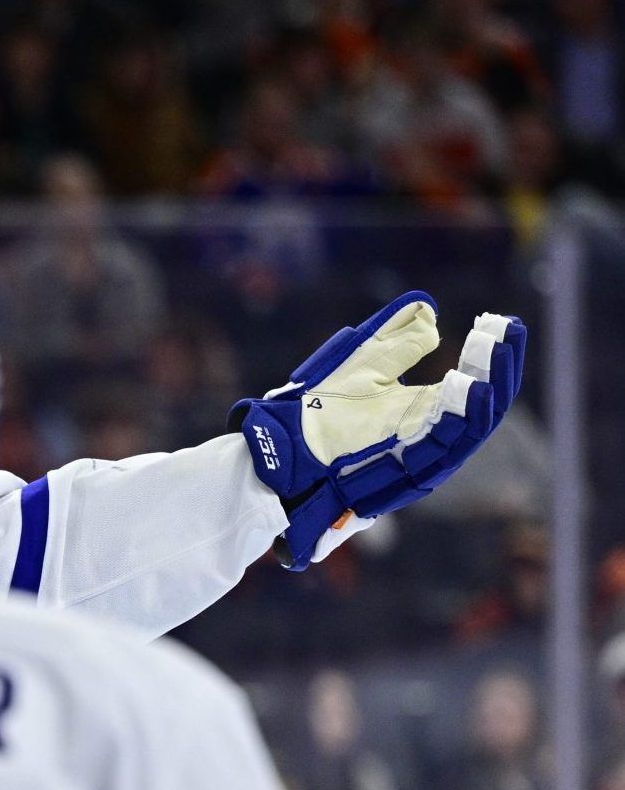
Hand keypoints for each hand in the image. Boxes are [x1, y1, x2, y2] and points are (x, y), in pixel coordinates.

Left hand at [231, 291, 527, 570]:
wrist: (280, 446)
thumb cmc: (317, 411)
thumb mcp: (363, 366)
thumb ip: (396, 341)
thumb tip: (430, 311)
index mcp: (426, 415)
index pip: (476, 386)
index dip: (493, 355)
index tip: (503, 321)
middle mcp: (428, 441)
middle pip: (482, 410)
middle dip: (500, 369)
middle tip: (507, 332)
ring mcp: (416, 462)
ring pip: (468, 432)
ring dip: (486, 392)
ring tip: (492, 356)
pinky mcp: (398, 478)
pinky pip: (437, 451)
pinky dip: (454, 420)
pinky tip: (463, 386)